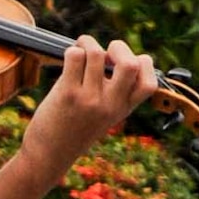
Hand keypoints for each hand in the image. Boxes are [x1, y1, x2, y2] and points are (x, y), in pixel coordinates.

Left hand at [19, 36, 158, 178]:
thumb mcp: (105, 115)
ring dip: (87, 44)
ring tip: (79, 52)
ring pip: (96, 53)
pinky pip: (74, 56)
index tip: (124, 64)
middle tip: (105, 53)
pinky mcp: (67, 94)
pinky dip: (71, 51)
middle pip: (130, 64)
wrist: (49, 154)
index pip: (150, 83)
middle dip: (118, 47)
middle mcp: (110, 105)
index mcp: (123, 109)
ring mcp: (89, 99)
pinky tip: (68, 60)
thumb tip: (115, 51)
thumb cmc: (75, 129)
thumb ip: (115, 91)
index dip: (143, 63)